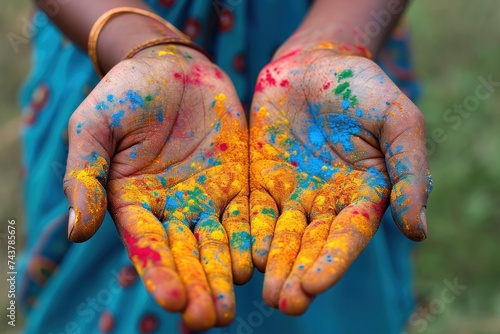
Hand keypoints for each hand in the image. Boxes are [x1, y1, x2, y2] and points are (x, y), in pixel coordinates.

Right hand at [63, 45, 251, 329]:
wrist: (170, 65)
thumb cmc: (125, 93)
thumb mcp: (94, 128)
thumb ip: (86, 177)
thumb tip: (78, 231)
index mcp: (133, 202)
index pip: (146, 244)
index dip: (158, 272)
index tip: (171, 301)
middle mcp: (171, 209)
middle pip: (185, 254)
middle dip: (197, 286)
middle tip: (210, 319)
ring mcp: (206, 198)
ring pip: (218, 244)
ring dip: (224, 275)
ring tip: (234, 305)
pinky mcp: (237, 182)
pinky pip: (247, 215)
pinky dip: (252, 239)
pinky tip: (260, 262)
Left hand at [249, 47, 431, 314]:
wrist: (316, 63)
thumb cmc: (363, 88)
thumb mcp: (398, 122)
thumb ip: (410, 172)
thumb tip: (418, 231)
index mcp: (363, 194)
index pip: (347, 236)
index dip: (332, 261)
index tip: (314, 286)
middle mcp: (327, 202)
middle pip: (311, 244)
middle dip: (299, 273)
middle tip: (284, 303)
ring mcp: (292, 192)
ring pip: (281, 235)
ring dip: (273, 264)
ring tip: (264, 291)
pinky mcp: (262, 179)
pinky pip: (253, 210)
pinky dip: (247, 233)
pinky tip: (240, 254)